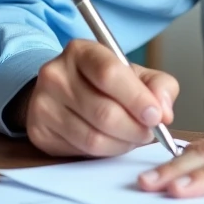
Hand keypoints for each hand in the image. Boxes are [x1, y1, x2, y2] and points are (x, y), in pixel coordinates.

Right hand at [17, 39, 179, 157]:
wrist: (62, 92)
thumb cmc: (104, 82)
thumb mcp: (134, 74)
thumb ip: (158, 86)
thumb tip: (164, 111)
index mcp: (81, 51)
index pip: (109, 74)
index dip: (136, 98)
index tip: (157, 116)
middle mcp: (56, 74)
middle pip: (103, 112)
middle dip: (135, 128)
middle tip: (149, 132)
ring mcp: (43, 104)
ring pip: (94, 137)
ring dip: (123, 143)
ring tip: (133, 137)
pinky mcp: (39, 132)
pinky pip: (82, 151)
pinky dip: (106, 152)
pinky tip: (112, 141)